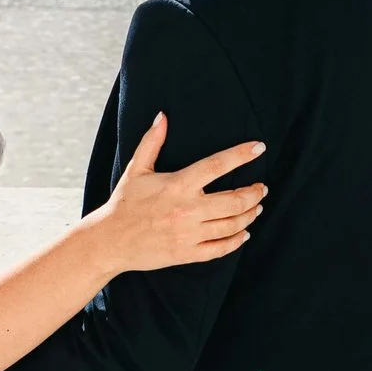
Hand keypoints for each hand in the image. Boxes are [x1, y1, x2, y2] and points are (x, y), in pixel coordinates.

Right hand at [95, 113, 266, 272]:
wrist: (110, 241)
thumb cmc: (124, 203)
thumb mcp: (136, 169)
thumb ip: (152, 142)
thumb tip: (162, 116)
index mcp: (178, 185)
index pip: (217, 165)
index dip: (241, 155)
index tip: (259, 148)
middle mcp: (187, 210)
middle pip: (234, 200)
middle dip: (254, 193)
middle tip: (262, 187)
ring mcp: (189, 234)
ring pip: (232, 225)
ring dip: (250, 214)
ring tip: (256, 207)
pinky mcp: (188, 254)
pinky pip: (221, 248)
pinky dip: (237, 240)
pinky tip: (244, 232)